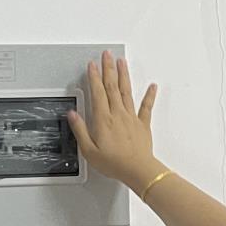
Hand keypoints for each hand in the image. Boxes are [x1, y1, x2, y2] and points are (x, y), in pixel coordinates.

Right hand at [65, 51, 162, 194]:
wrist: (137, 170)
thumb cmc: (114, 163)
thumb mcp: (88, 150)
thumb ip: (80, 130)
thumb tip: (72, 115)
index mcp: (103, 119)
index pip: (97, 92)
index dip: (94, 77)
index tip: (92, 65)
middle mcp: (118, 114)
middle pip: (112, 86)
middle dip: (108, 68)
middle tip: (107, 55)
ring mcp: (131, 118)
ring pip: (127, 91)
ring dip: (124, 75)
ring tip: (122, 62)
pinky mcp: (142, 124)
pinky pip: (146, 107)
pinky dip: (149, 95)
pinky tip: (152, 86)